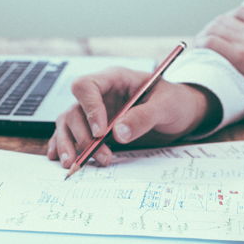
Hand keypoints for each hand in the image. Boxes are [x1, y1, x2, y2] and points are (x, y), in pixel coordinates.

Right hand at [48, 67, 218, 167]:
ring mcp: (95, 111)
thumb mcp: (166, 106)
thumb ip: (143, 117)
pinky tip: (61, 158)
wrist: (181, 113)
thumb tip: (118, 133)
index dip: (89, 109)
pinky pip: (71, 134)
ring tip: (73, 164)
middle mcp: (100, 94)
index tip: (101, 132)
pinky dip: (64, 146)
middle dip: (83, 135)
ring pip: (68, 123)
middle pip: (74, 109)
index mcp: (114, 79)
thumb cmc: (174, 102)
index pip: (86, 86)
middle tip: (101, 156)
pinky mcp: (95, 127)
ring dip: (69, 144)